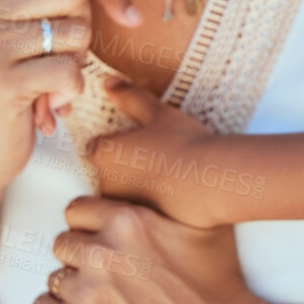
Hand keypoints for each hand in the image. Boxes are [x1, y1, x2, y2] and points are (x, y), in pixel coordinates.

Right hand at [0, 0, 143, 133]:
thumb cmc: (11, 75)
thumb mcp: (22, 26)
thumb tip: (123, 7)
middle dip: (82, 21)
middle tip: (57, 50)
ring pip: (77, 31)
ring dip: (76, 60)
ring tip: (45, 75)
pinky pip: (71, 70)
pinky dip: (71, 89)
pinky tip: (45, 101)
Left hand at [36, 197, 265, 303]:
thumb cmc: (216, 279)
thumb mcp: (202, 227)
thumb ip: (169, 207)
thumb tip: (169, 184)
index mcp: (128, 221)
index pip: (77, 209)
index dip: (89, 221)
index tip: (98, 231)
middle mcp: (103, 252)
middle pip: (63, 242)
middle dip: (81, 252)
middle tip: (103, 264)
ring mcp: (89, 291)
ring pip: (56, 277)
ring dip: (74, 283)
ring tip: (98, 289)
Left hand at [87, 77, 231, 228]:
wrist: (208, 179)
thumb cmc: (184, 142)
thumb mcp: (157, 112)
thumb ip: (129, 96)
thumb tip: (107, 82)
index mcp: (103, 152)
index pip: (96, 148)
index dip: (115, 144)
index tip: (134, 143)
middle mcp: (103, 181)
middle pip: (105, 172)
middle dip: (122, 167)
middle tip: (152, 159)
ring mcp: (118, 204)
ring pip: (119, 192)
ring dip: (133, 186)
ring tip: (163, 177)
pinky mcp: (135, 221)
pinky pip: (135, 210)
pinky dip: (147, 203)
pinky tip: (168, 195)